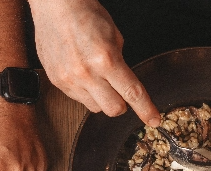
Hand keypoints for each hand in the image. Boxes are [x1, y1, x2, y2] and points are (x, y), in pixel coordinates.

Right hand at [29, 0, 158, 123]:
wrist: (57, 8)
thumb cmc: (86, 16)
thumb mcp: (114, 36)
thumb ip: (119, 62)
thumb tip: (122, 81)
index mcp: (106, 59)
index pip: (132, 93)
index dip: (146, 109)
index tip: (153, 120)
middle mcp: (87, 74)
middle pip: (113, 109)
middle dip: (121, 104)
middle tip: (119, 92)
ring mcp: (69, 80)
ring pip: (94, 107)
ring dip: (101, 98)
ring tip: (96, 78)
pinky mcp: (57, 82)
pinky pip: (76, 98)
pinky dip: (84, 92)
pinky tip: (81, 74)